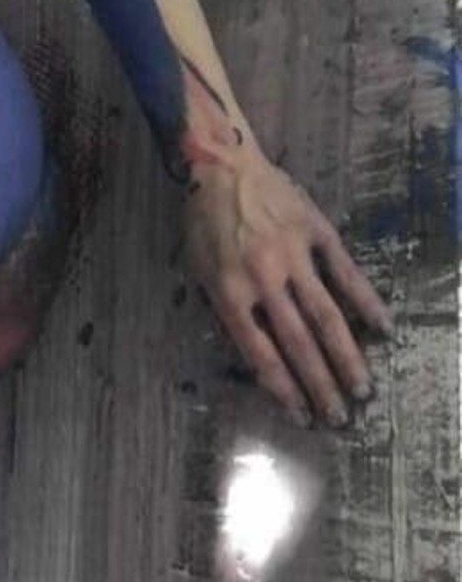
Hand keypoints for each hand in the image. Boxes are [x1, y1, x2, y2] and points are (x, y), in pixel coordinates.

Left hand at [181, 138, 391, 427]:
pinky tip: (383, 328)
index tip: (301, 416)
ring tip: (362, 388)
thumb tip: (253, 354)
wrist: (221, 163)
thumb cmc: (204, 222)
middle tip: (339, 417)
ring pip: (325, 315)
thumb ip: (223, 311)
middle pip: (298, 343)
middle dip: (320, 385)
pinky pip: (346, 273)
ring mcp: (294, 255)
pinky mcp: (316, 232)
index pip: (260, 354)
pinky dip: (365, 301)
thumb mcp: (198, 270)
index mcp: (229, 292)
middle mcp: (264, 279)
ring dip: (345, 356)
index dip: (282, 388)